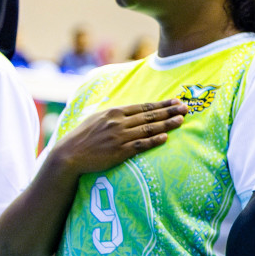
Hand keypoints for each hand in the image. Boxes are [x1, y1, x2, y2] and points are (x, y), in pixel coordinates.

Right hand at [53, 100, 186, 176]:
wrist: (68, 155)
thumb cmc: (82, 137)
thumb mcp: (96, 118)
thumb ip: (113, 113)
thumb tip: (126, 109)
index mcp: (114, 112)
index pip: (143, 106)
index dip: (162, 104)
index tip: (176, 100)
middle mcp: (118, 122)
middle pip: (149, 115)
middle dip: (169, 110)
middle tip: (186, 107)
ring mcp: (119, 137)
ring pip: (148, 129)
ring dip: (166, 124)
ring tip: (181, 120)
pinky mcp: (119, 151)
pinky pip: (140, 145)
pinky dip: (154, 141)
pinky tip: (166, 137)